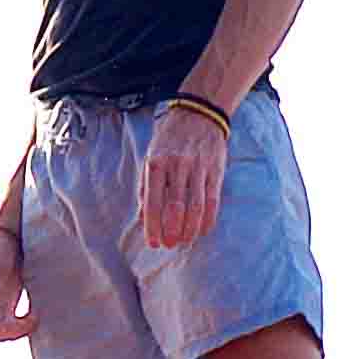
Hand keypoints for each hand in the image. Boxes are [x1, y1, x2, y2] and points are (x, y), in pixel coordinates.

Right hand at [0, 231, 34, 342]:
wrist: (11, 238)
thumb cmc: (0, 245)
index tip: (13, 323)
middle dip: (7, 333)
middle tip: (30, 322)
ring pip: (0, 333)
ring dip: (16, 332)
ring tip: (35, 319)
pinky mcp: (6, 308)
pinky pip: (11, 326)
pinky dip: (23, 326)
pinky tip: (36, 316)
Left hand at [139, 102, 229, 252]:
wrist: (200, 113)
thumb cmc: (170, 138)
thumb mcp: (150, 155)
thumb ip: (146, 186)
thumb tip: (143, 216)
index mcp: (156, 163)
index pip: (153, 201)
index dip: (153, 225)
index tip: (153, 243)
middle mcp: (177, 166)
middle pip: (175, 206)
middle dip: (171, 230)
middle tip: (169, 245)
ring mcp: (198, 168)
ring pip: (195, 206)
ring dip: (189, 229)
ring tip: (184, 241)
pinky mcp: (216, 170)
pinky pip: (213, 200)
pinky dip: (208, 219)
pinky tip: (202, 230)